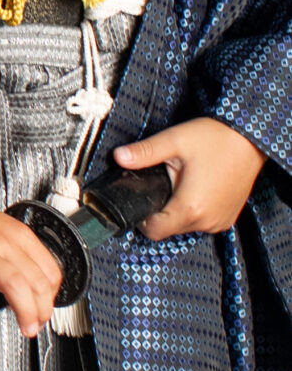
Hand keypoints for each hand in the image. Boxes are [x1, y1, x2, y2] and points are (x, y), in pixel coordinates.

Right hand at [0, 157, 61, 335]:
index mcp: (18, 235)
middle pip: (37, 283)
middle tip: (34, 325)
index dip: (51, 298)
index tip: (43, 310)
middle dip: (42, 312)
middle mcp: (3, 242)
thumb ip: (12, 255)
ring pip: (15, 284)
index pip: (51, 273)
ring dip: (25, 312)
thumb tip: (22, 288)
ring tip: (23, 327)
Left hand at [111, 118, 263, 237]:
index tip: (144, 196)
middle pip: (168, 229)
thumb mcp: (175, 141)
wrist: (252, 140)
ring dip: (179, 210)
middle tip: (167, 181)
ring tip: (185, 182)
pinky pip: (202, 222)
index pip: (153, 231)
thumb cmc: (217, 139)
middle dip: (161, 209)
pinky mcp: (228, 218)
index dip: (142, 217)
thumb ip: (145, 152)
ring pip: (185, 226)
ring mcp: (219, 222)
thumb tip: (118, 157)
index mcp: (189, 208)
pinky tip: (198, 188)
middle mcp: (206, 221)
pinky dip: (195, 210)